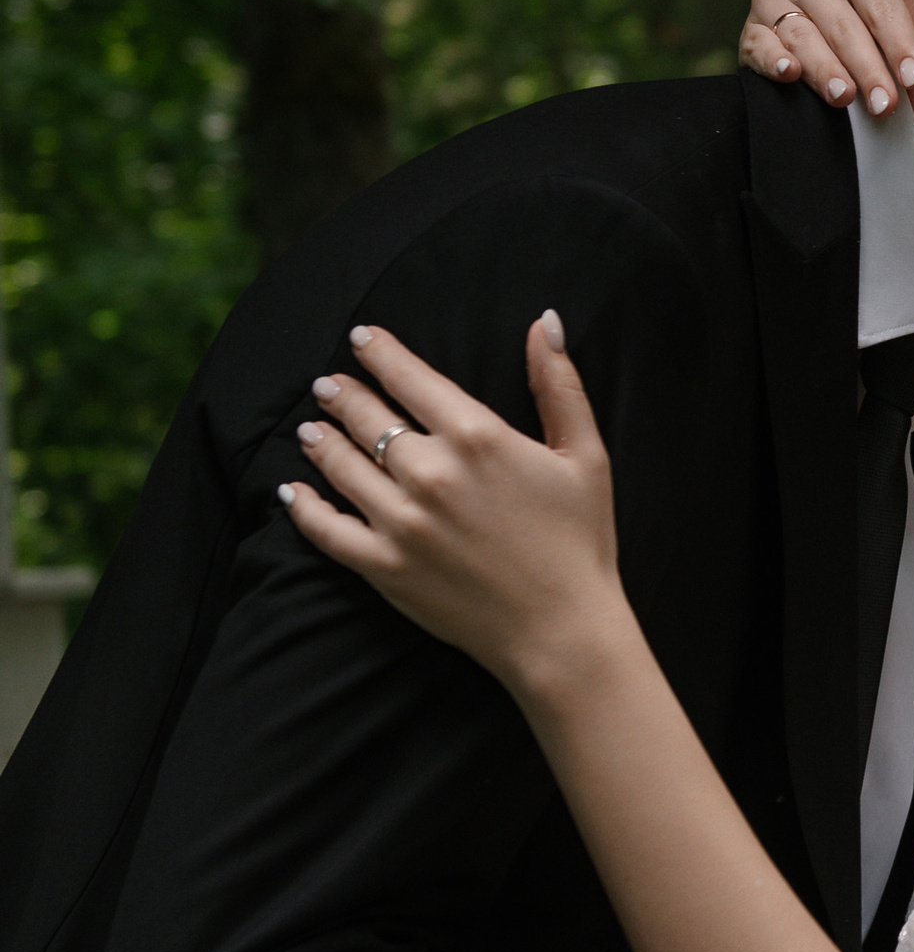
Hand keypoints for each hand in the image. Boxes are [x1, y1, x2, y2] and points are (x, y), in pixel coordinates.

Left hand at [282, 316, 629, 706]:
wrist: (562, 630)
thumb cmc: (579, 541)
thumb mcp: (585, 454)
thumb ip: (559, 384)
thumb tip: (546, 321)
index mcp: (478, 436)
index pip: (410, 378)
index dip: (380, 353)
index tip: (361, 338)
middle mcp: (430, 472)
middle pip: (368, 417)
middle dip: (343, 394)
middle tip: (327, 385)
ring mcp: (401, 521)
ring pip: (342, 465)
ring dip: (321, 440)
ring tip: (310, 428)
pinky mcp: (384, 566)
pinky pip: (327, 529)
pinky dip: (302, 507)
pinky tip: (290, 491)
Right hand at [740, 0, 913, 117]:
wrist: (826, 31)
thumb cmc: (876, 11)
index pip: (880, 3)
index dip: (899, 41)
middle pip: (844, 26)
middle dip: (868, 69)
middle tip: (886, 105)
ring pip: (804, 37)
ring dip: (824, 69)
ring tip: (844, 98)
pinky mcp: (751, 28)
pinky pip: (761, 44)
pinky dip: (774, 59)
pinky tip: (790, 75)